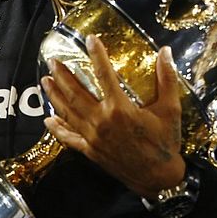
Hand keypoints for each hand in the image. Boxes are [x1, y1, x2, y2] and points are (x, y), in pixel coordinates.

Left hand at [41, 35, 184, 197]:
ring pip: (68, 112)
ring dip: (55, 96)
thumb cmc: (166, 142)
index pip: (104, 75)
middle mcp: (102, 121)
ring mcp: (93, 137)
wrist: (159, 177)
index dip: (97, 55)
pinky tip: (48, 120)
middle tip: (53, 61)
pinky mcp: (91, 151)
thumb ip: (167, 78)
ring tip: (45, 81)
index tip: (89, 39)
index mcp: (121, 109)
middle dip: (63, 76)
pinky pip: (69, 138)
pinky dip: (58, 129)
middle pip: (76, 93)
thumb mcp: (171, 109)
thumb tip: (165, 51)